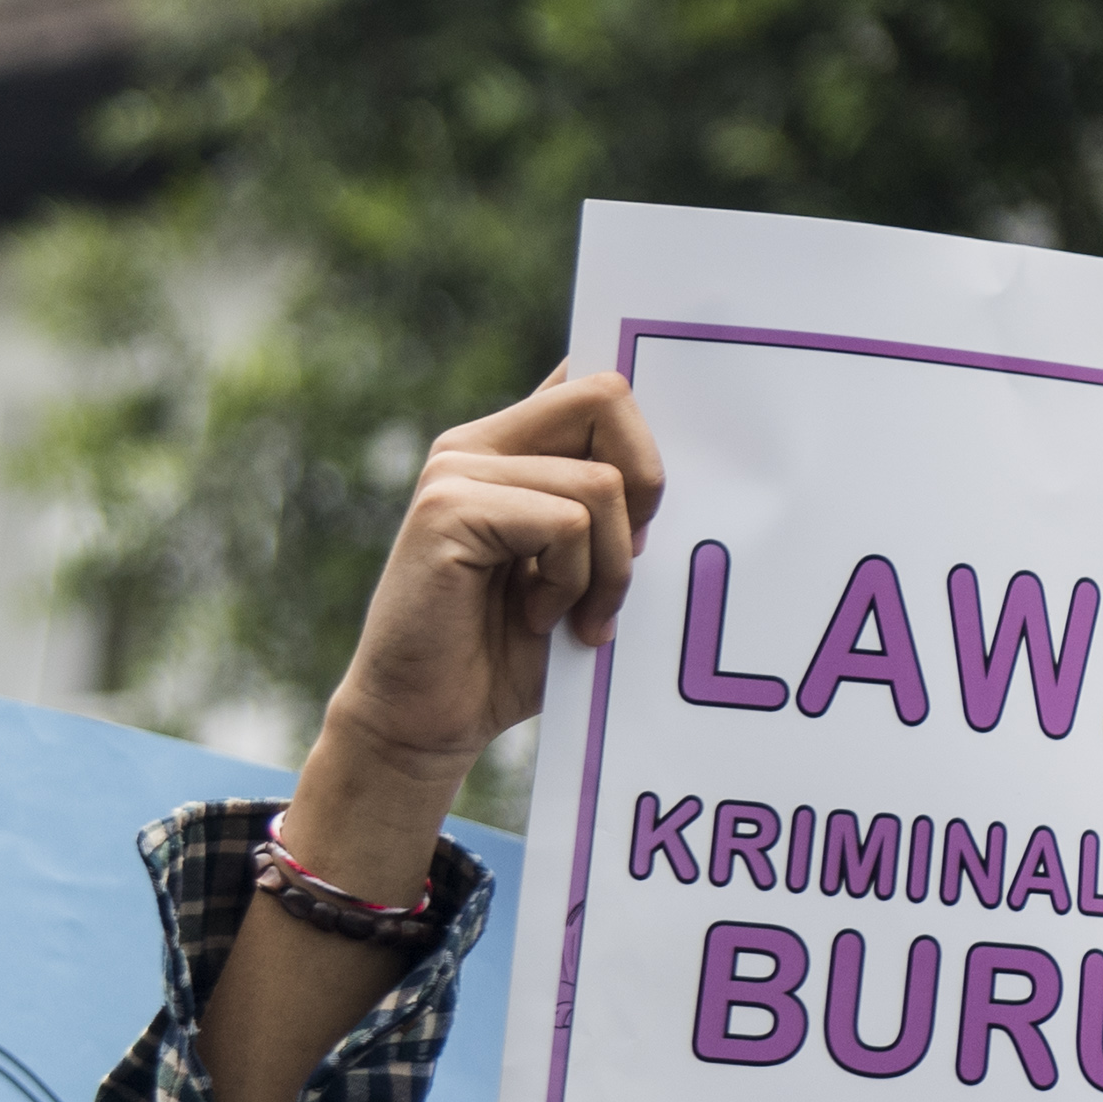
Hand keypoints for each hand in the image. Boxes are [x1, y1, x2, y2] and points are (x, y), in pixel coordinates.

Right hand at [293, 367, 664, 897]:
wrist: (426, 724)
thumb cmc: (507, 655)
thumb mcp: (578, 569)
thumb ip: (606, 509)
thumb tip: (677, 464)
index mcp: (508, 447)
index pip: (590, 377)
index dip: (640, 413)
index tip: (660, 479)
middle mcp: (477, 445)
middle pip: (608, 394)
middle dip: (647, 482)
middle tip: (630, 559)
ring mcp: (456, 473)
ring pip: (599, 483)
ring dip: (612, 566)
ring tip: (576, 615)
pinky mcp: (446, 511)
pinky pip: (565, 524)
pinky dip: (572, 583)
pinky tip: (538, 618)